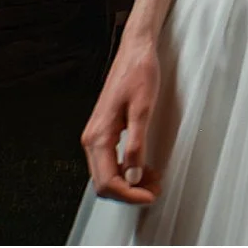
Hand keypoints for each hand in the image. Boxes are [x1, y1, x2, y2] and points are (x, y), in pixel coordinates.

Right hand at [80, 34, 163, 204]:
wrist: (135, 51)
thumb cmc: (139, 73)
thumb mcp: (143, 110)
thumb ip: (137, 145)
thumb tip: (132, 176)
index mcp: (98, 136)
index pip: (107, 182)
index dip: (129, 195)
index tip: (150, 196)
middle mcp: (92, 139)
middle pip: (103, 183)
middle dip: (129, 192)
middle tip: (155, 189)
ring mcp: (96, 136)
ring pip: (107, 174)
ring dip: (129, 182)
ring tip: (153, 179)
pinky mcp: (104, 132)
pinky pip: (110, 161)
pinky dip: (127, 170)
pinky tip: (144, 167)